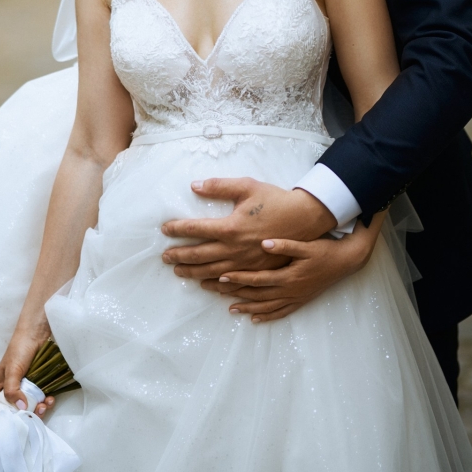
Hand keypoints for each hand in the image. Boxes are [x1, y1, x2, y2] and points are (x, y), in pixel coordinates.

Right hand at [0, 324, 55, 416]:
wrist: (37, 334)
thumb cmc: (19, 349)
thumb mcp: (12, 370)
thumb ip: (12, 390)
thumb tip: (21, 409)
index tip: (9, 428)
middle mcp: (9, 391)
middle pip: (13, 412)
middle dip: (25, 416)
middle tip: (35, 414)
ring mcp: (24, 390)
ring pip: (29, 408)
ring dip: (39, 410)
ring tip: (45, 404)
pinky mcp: (37, 386)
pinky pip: (40, 400)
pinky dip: (46, 402)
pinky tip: (51, 398)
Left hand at [161, 177, 335, 281]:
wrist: (305, 218)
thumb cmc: (275, 200)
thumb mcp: (247, 186)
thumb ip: (220, 186)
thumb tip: (195, 185)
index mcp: (230, 227)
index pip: (195, 229)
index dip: (177, 229)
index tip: (165, 229)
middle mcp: (235, 248)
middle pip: (200, 255)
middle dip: (180, 257)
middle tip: (165, 258)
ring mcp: (247, 263)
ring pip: (214, 273)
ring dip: (194, 273)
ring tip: (180, 272)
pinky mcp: (258, 270)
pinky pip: (234, 283)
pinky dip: (218, 286)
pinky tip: (209, 286)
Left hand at [201, 222, 378, 321]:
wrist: (346, 262)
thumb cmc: (325, 250)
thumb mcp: (306, 245)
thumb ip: (285, 245)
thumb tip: (265, 244)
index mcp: (288, 276)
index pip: (257, 279)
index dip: (238, 278)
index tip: (220, 276)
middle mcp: (289, 291)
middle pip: (257, 294)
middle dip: (234, 293)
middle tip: (214, 290)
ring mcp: (295, 298)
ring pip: (266, 306)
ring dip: (247, 307)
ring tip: (229, 308)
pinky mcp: (301, 301)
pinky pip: (281, 312)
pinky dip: (267, 317)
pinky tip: (255, 319)